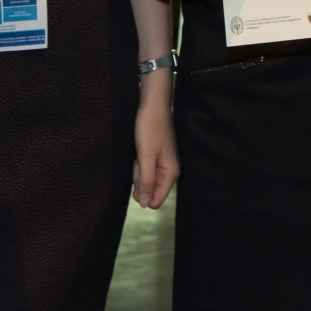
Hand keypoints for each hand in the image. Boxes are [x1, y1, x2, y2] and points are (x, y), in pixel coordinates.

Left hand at [132, 69, 178, 208]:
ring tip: (140, 152)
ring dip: (139, 170)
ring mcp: (163, 164)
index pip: (156, 200)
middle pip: (150, 190)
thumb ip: (147, 181)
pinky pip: (145, 169)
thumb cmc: (150, 129)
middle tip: (140, 159)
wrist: (152, 105)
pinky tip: (140, 150)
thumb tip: (145, 205)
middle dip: (140, 179)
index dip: (143, 194)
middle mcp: (169, 171)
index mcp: (171, 173)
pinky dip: (140, 163)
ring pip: (146, 179)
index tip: (140, 175)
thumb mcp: (145, 156)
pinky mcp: (157, 157)